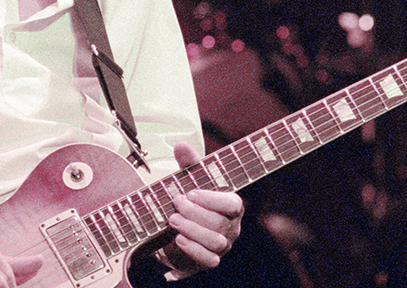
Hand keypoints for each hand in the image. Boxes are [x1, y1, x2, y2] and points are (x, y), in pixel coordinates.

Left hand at [158, 142, 244, 275]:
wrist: (182, 229)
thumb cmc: (192, 202)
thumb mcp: (190, 180)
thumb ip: (188, 163)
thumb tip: (180, 145)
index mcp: (232, 206)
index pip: (233, 203)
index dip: (212, 199)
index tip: (191, 193)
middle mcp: (232, 227)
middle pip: (220, 223)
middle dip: (195, 213)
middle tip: (176, 203)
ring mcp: (223, 245)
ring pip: (215, 242)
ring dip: (192, 230)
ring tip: (173, 220)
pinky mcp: (211, 260)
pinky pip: (208, 260)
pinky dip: (193, 251)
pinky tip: (178, 240)